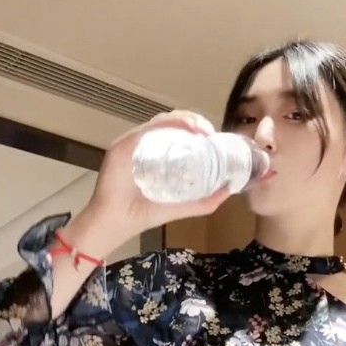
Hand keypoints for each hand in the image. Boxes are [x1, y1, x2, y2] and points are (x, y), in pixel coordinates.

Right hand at [87, 110, 230, 242]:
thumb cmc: (142, 215)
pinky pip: (146, 130)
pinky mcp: (122, 146)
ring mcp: (131, 142)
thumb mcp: (181, 207)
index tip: (214, 137)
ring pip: (161, 121)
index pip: (177, 130)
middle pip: (171, 121)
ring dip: (185, 121)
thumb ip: (205, 201)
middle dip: (195, 121)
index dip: (197, 127)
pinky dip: (167, 127)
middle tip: (210, 133)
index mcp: (154, 152)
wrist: (115, 224)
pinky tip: (184, 133)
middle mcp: (142, 142)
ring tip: (202, 131)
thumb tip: (229, 191)